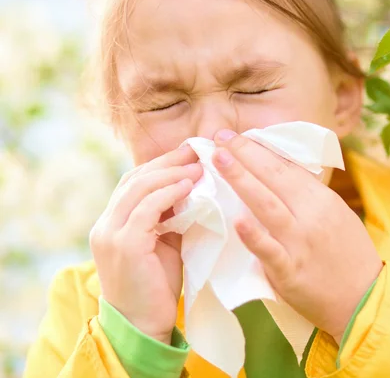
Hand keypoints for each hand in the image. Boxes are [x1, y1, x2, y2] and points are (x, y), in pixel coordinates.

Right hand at [90, 145, 202, 343]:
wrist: (142, 326)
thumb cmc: (157, 286)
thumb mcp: (164, 243)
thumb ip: (170, 216)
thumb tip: (193, 188)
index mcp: (112, 222)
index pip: (133, 181)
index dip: (160, 164)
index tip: (188, 153)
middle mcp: (105, 224)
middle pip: (135, 179)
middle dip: (167, 162)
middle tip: (195, 151)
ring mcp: (111, 234)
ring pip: (138, 188)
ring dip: (171, 174)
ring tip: (197, 166)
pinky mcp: (124, 246)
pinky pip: (146, 209)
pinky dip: (168, 193)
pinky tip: (188, 186)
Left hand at [212, 130, 382, 342]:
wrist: (364, 299)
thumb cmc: (348, 255)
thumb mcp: (336, 215)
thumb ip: (309, 196)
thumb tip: (278, 173)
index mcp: (322, 199)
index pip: (286, 167)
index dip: (259, 149)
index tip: (236, 136)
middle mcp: (311, 215)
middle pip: (274, 178)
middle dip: (245, 154)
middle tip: (220, 136)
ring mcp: (300, 243)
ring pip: (267, 205)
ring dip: (242, 180)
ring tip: (220, 160)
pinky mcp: (290, 271)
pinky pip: (269, 251)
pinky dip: (253, 235)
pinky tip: (236, 220)